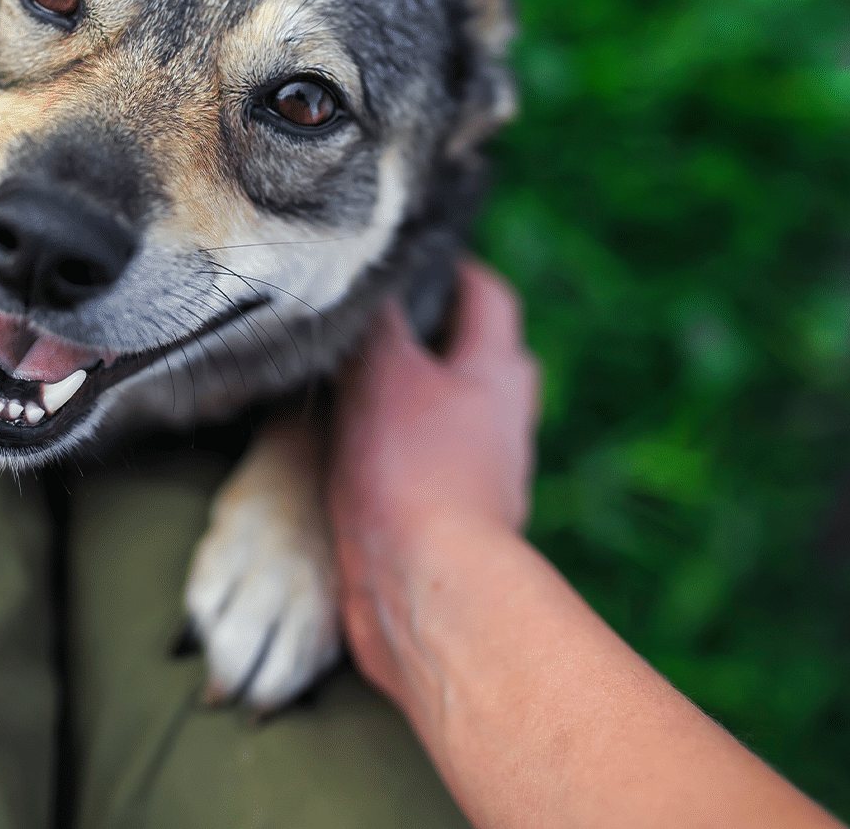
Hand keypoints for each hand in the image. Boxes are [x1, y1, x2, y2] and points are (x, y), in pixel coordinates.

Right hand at [328, 260, 540, 695]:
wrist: (426, 593)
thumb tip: (359, 273)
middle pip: (479, 359)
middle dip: (435, 337)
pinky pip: (421, 471)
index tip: (413, 256)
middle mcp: (502, 423)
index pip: (488, 298)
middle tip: (377, 321)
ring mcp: (479, 479)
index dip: (455, 270)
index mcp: (497, 373)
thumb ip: (373, 321)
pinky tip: (347, 455)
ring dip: (409, 401)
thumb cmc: (412, 471)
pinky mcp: (448, 527)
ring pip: (448, 419)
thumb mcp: (382, 371)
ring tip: (347, 386)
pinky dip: (391, 455)